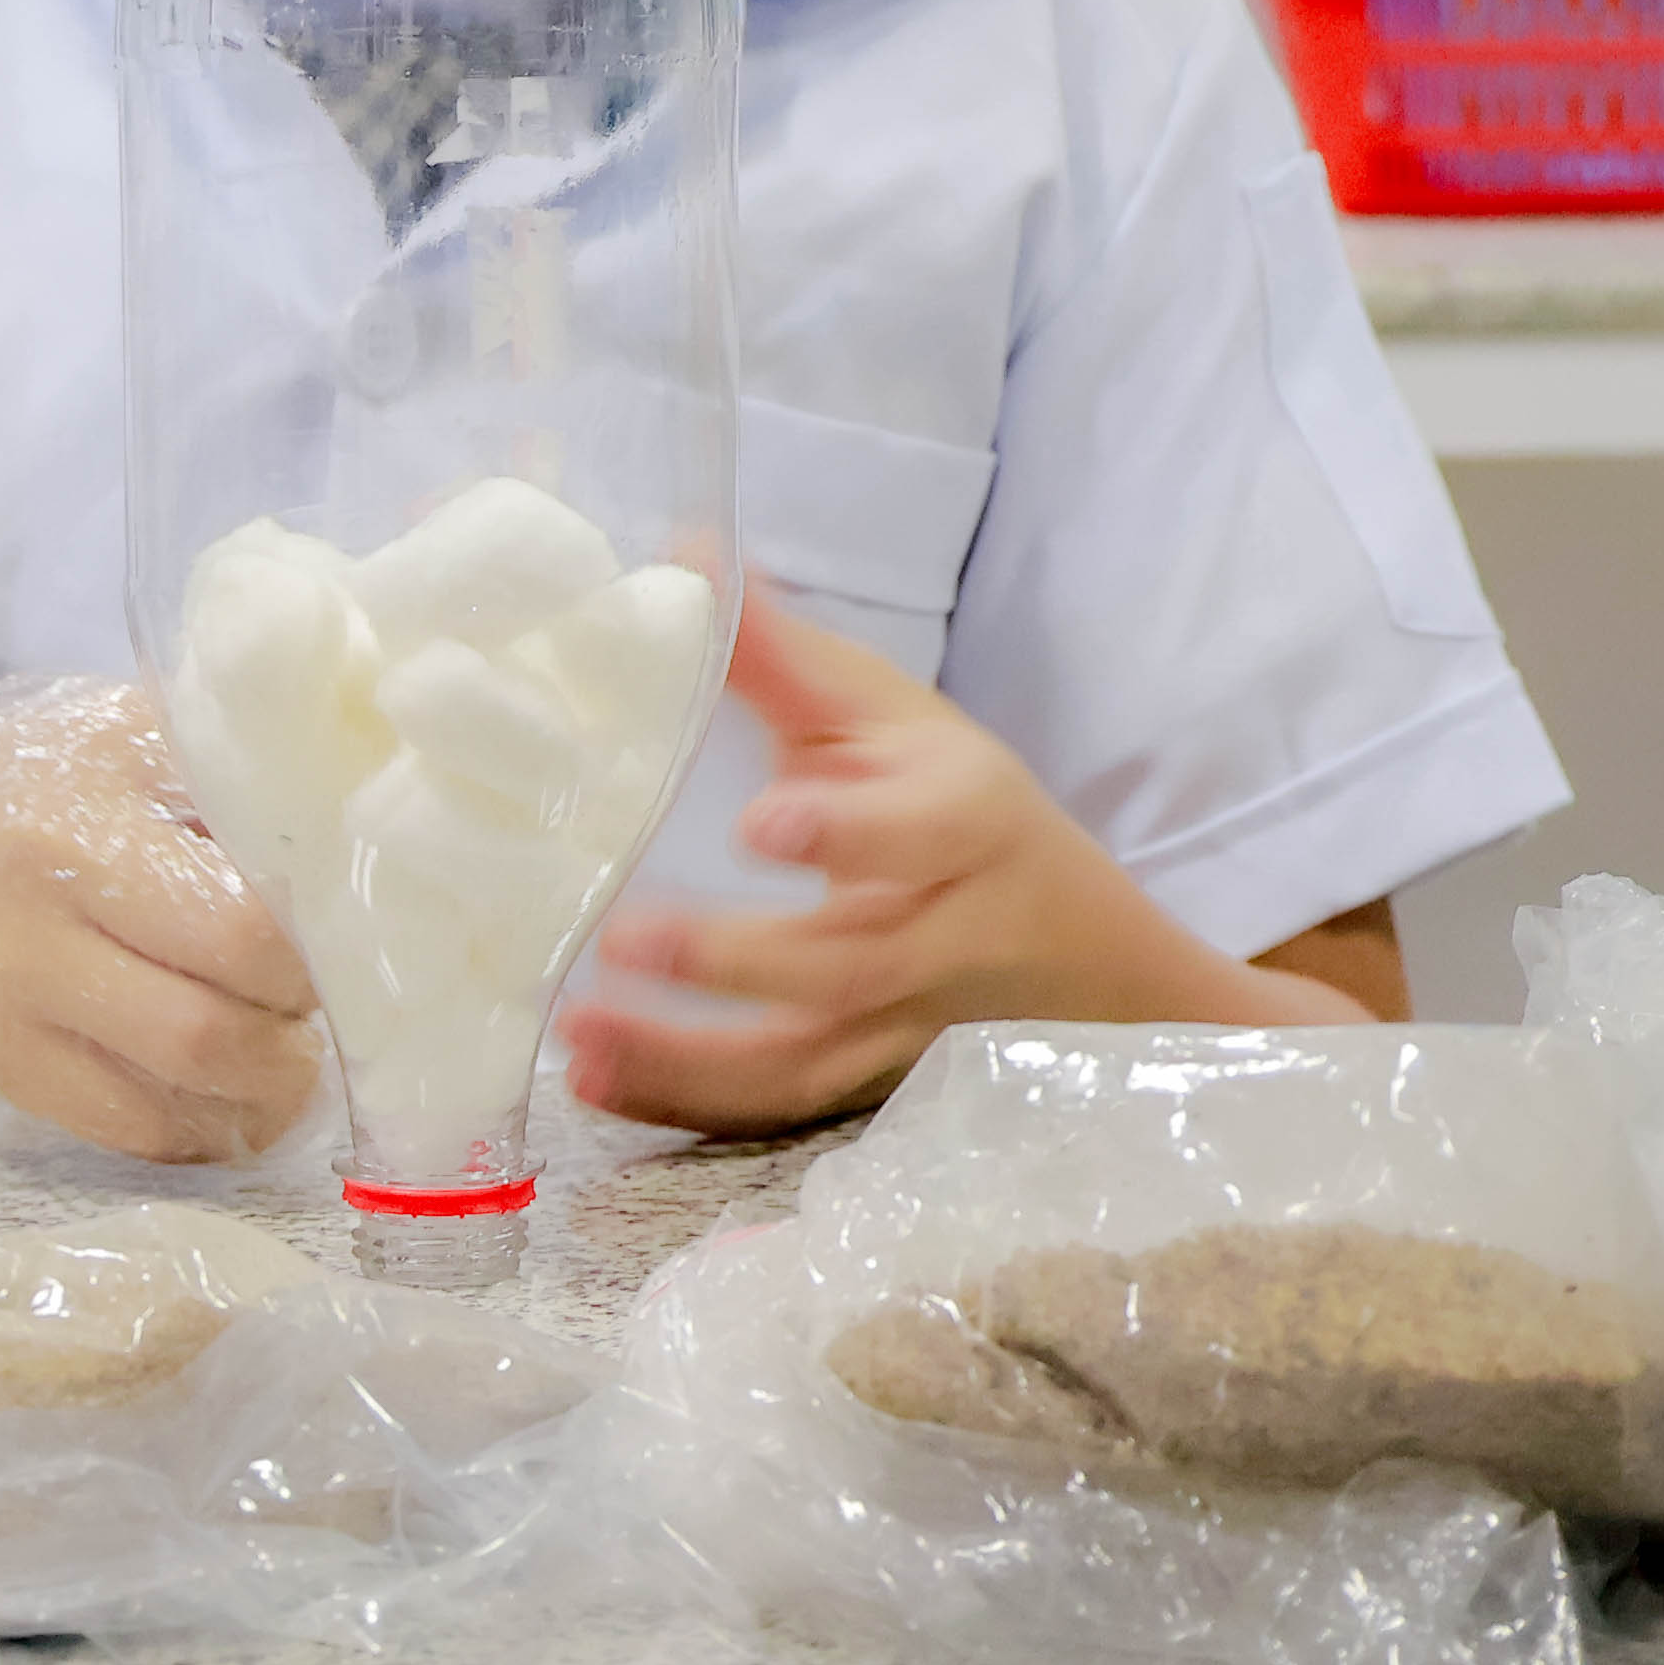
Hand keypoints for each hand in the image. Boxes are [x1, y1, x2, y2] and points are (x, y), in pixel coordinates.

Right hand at [0, 677, 321, 1163]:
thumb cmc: (55, 785)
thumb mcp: (133, 734)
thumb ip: (238, 767)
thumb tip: (366, 819)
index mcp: (72, 833)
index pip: (237, 927)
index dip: (314, 947)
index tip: (340, 928)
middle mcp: (33, 939)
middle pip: (210, 1034)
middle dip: (296, 1030)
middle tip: (321, 995)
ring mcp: (19, 1024)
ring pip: (181, 1105)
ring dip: (269, 1089)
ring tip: (291, 1039)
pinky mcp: (18, 1083)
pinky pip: (145, 1137)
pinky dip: (214, 1121)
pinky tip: (236, 1076)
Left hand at [558, 587, 1354, 1136]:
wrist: (1085, 956)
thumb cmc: (966, 813)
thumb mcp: (901, 721)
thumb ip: (789, 659)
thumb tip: (682, 550)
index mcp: (964, 824)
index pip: (920, 832)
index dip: (845, 833)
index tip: (762, 823)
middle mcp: (943, 937)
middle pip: (850, 965)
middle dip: (736, 961)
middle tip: (627, 938)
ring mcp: (906, 1031)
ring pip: (807, 1063)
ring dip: (687, 1062)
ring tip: (578, 1035)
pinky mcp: (867, 1087)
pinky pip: (778, 1113)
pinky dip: (683, 1106)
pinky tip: (594, 1081)